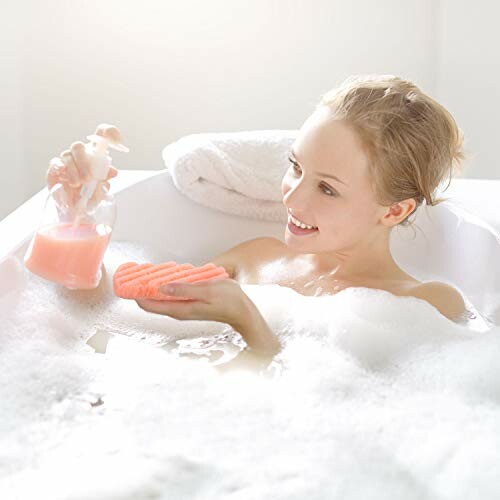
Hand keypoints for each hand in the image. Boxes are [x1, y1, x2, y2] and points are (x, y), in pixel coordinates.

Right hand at [46, 124, 122, 205]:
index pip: (101, 136)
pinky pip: (55, 163)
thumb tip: (113, 171)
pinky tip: (62, 173)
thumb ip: (106, 179)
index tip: (118, 142)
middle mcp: (81, 155)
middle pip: (78, 146)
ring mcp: (66, 161)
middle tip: (89, 178)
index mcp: (95, 155)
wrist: (77, 209)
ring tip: (78, 185)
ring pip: (67, 155)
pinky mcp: (55, 169)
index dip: (109, 133)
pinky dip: (59, 167)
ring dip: (73, 170)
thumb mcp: (102, 189)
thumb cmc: (91, 195)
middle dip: (84, 161)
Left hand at [135, 278, 249, 326]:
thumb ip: (184, 289)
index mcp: (180, 309)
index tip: (125, 283)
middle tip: (132, 273)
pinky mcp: (189, 302)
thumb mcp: (207, 291)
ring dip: (152, 285)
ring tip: (144, 271)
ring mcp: (183, 306)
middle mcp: (179, 310)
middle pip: (151, 301)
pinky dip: (164, 285)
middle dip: (140, 288)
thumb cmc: (228, 301)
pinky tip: (164, 275)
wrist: (243, 311)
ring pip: (160, 297)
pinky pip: (170, 294)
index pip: (149, 305)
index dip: (135, 295)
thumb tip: (161, 288)